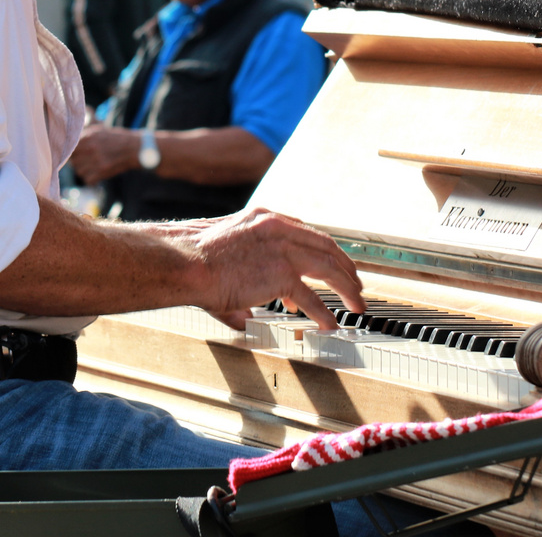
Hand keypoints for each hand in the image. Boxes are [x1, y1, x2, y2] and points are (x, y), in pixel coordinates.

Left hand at [69, 124, 137, 185]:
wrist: (134, 148)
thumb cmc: (117, 139)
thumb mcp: (99, 130)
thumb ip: (84, 134)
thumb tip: (69, 138)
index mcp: (88, 136)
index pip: (70, 148)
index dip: (72, 153)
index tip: (77, 155)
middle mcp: (90, 148)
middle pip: (73, 161)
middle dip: (78, 162)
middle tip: (86, 162)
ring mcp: (96, 160)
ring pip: (79, 171)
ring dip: (84, 171)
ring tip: (92, 168)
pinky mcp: (102, 171)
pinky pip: (88, 180)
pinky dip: (91, 179)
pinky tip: (97, 174)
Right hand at [175, 207, 363, 330]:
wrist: (185, 262)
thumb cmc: (194, 259)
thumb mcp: (228, 252)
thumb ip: (244, 277)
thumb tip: (248, 316)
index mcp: (266, 218)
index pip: (306, 232)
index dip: (323, 251)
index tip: (332, 266)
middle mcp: (279, 228)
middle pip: (326, 246)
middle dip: (345, 267)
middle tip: (355, 284)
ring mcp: (283, 250)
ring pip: (329, 268)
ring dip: (347, 288)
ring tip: (356, 304)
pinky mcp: (281, 274)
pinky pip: (312, 297)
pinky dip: (324, 313)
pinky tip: (330, 324)